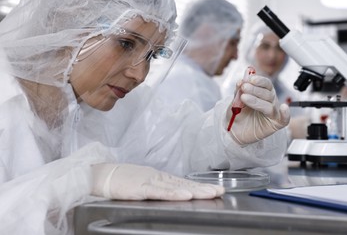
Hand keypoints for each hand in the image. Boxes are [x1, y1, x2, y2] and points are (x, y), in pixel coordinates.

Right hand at [91, 163, 224, 199]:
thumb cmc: (121, 180)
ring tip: (211, 193)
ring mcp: (150, 182)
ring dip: (195, 190)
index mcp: (158, 177)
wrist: (102, 175)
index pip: (183, 182)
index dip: (199, 186)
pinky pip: (160, 192)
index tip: (214, 189)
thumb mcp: (143, 182)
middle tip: (220, 191)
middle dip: (203, 188)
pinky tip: (185, 195)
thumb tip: (172, 190)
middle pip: (184, 183)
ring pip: (176, 187)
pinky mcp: (141, 188)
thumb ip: (158, 187)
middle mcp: (158, 177)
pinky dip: (173, 193)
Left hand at [227, 75, 289, 144]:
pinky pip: (284, 120)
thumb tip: (241, 81)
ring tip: (244, 97)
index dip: (259, 80)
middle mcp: (270, 101)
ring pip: (269, 105)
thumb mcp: (235, 101)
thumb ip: (239, 91)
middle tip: (244, 87)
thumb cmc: (237, 115)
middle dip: (254, 89)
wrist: (235, 132)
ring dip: (256, 100)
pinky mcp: (275, 124)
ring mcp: (273, 112)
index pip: (265, 84)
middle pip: (267, 93)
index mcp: (263, 93)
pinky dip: (286, 114)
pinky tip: (284, 107)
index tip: (249, 78)